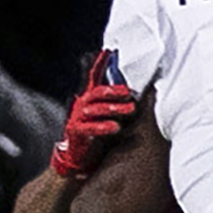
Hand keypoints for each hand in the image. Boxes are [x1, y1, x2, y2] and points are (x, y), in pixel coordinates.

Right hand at [49, 50, 137, 180]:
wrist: (76, 160)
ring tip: (129, 110)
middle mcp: (82, 106)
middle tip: (129, 93)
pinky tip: (115, 127)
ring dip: (113, 109)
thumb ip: (116, 105)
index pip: (94, 78)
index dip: (99, 65)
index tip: (108, 52)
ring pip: (95, 109)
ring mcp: (77, 118)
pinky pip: (90, 128)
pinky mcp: (76, 132)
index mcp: (90, 99)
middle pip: (97, 93)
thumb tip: (136, 94)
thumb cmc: (96, 137)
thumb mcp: (106, 117)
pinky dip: (103, 127)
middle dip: (113, 91)